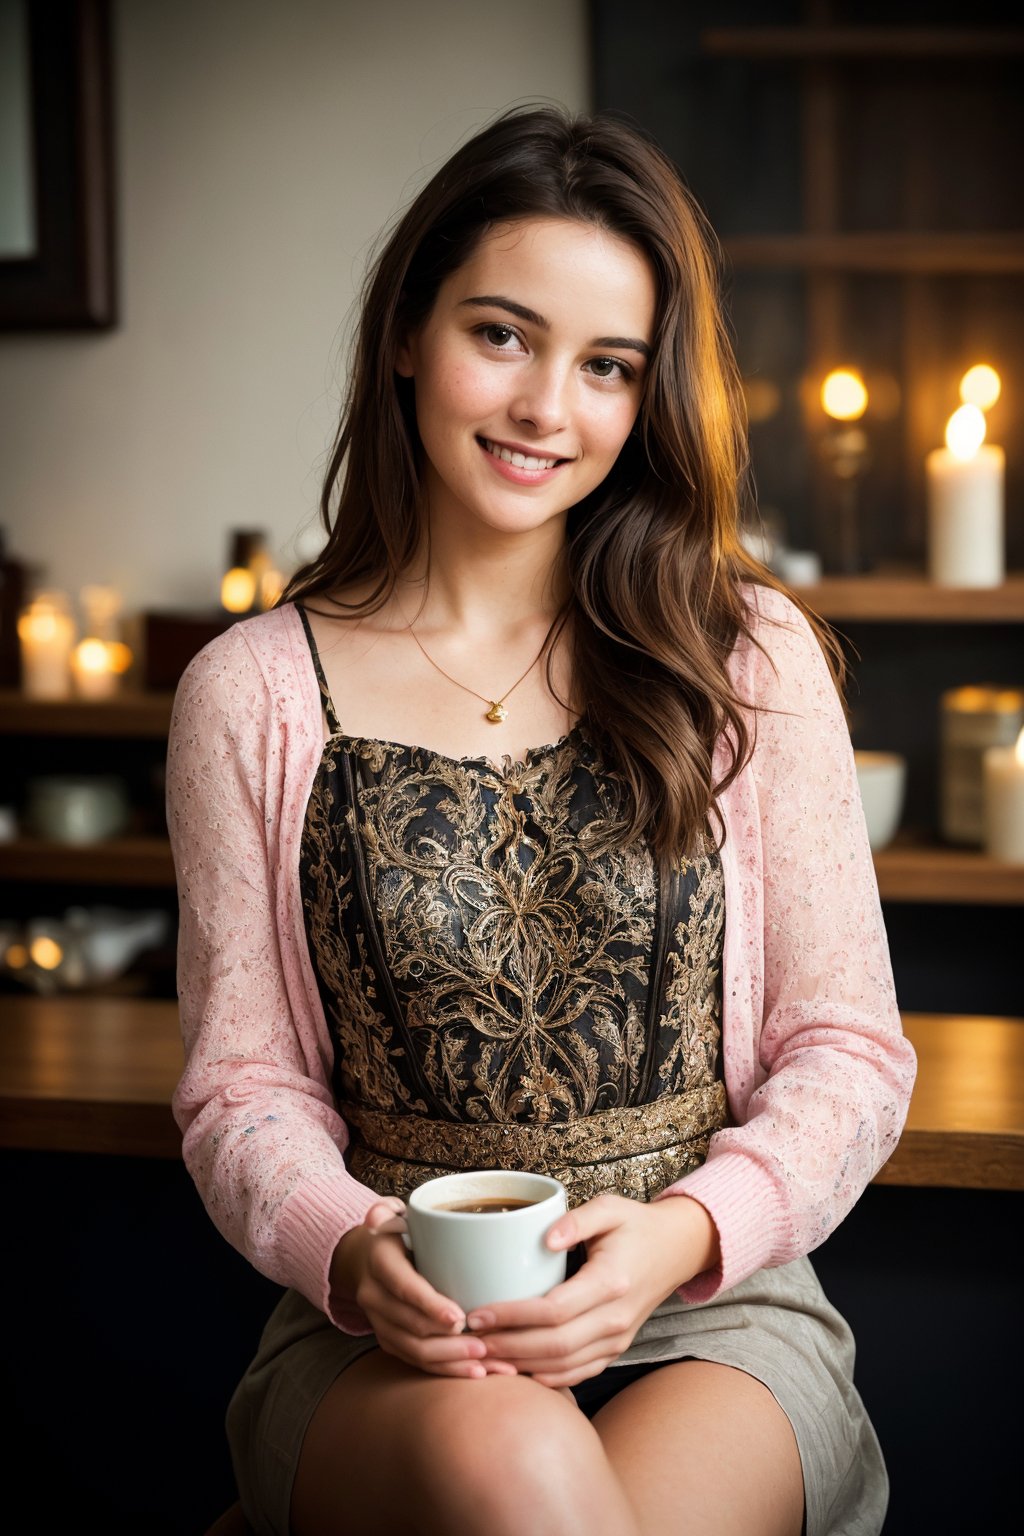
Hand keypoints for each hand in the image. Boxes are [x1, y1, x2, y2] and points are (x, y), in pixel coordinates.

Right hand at [329, 1199, 517, 1379]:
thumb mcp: (394, 1215)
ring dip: (450, 1361)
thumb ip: (387, 1210)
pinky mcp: (389, 1339)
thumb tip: (375, 1216)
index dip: (429, 1305)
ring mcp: (379, 1322)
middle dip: (447, 1341)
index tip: (459, 1317)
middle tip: (484, 1345)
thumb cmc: (397, 1233)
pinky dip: (445, 1370)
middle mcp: (373, 1296)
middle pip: (410, 1326)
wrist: (367, 1259)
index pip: (403, 1287)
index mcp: (379, 1262)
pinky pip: (415, 1361)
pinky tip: (475, 1373)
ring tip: (485, 1364)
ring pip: (413, 1350)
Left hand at [465, 1192, 719, 1389]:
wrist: (676, 1250)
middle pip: (554, 1346)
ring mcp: (617, 1339)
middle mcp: (616, 1318)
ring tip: (482, 1356)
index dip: (511, 1316)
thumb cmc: (636, 1225)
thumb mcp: (610, 1207)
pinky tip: (515, 1370)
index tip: (476, 1313)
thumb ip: (577, 1220)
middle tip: (468, 1340)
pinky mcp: (615, 1349)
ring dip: (520, 1366)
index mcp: (611, 1282)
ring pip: (563, 1366)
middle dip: (506, 1347)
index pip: (553, 1310)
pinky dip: (545, 1378)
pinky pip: (577, 1373)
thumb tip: (545, 1238)